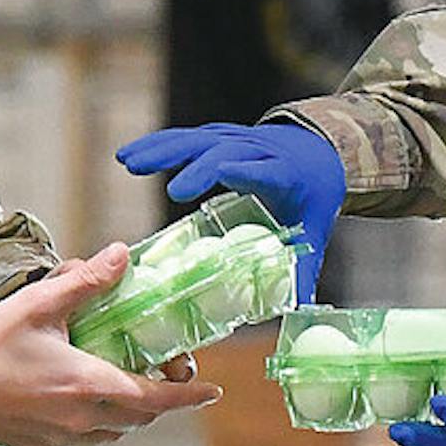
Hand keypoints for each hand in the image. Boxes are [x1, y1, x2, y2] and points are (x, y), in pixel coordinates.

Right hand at [0, 242, 222, 445]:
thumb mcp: (39, 304)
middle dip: (158, 400)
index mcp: (87, 384)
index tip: (210, 391)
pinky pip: (77, 440)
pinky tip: (74, 400)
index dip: (188, 395)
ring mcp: (57, 438)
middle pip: (138, 418)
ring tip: (123, 385)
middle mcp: (79, 419)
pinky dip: (90, 423)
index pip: (155, 398)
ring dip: (126, 413)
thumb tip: (121, 257)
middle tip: (165, 375)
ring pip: (110, 433)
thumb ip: (85, 282)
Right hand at [116, 123, 345, 299]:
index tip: (223, 173)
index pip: (265, 171)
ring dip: (162, 150)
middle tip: (172, 192)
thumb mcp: (314, 228)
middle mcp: (258, 151)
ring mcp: (235, 140)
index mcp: (284, 174)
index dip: (245, 171)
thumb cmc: (311, 194)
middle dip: (199, 168)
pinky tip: (127, 155)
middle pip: (225, 152)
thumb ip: (304, 268)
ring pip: (198, 139)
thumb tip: (299, 308)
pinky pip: (185, 138)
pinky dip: (155, 145)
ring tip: (129, 164)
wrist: (318, 152)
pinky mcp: (217, 137)